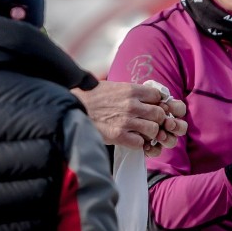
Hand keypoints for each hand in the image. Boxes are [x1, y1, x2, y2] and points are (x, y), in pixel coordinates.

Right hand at [72, 81, 186, 154]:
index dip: (158, 103)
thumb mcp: (113, 86)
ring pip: (154, 129)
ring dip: (150, 133)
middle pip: (159, 113)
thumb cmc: (90, 96)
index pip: (158, 96)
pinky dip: (138, 144)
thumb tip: (146, 97)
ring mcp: (126, 121)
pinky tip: (131, 140)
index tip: (154, 107)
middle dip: (158, 119)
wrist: (71, 108)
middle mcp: (131, 105)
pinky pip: (140, 143)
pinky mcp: (118, 136)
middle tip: (150, 122)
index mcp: (130, 90)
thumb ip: (130, 92)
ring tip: (142, 133)